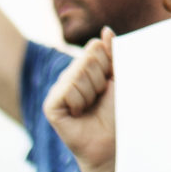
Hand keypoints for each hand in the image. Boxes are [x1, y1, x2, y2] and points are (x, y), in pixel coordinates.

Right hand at [43, 30, 117, 171]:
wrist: (113, 142)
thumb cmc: (118, 111)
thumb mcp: (119, 77)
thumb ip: (113, 52)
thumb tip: (105, 30)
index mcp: (85, 67)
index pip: (94, 47)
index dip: (108, 65)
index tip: (110, 83)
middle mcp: (69, 76)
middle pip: (87, 58)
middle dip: (100, 79)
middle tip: (101, 98)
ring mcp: (58, 90)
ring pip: (77, 74)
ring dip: (91, 93)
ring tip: (91, 107)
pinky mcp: (51, 106)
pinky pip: (66, 90)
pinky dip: (79, 102)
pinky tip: (79, 114)